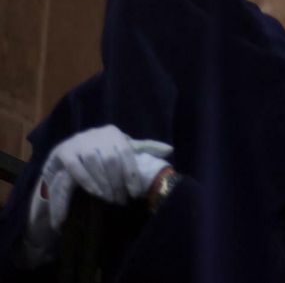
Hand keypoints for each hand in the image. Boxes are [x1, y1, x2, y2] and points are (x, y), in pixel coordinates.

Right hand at [37, 126, 173, 231]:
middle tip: (122, 200)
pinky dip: (88, 181)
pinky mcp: (65, 152)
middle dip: (118, 182)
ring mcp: (80, 142)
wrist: (65, 152)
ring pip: (95, 164)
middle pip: (111, 160)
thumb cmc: (99, 151)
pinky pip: (77, 168)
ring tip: (110, 199)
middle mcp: (97, 135)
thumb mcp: (120, 148)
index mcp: (113, 133)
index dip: (132, 174)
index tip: (136, 193)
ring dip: (104, 184)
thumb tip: (170, 150)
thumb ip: (143, 149)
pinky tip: (96, 194)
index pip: (127, 153)